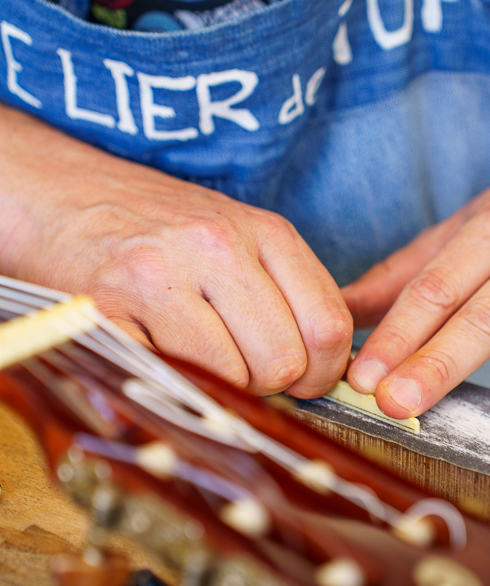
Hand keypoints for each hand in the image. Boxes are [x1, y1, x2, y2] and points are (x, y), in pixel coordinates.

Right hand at [0, 105, 351, 395]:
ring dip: (219, 389)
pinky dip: (168, 385)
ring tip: (196, 360)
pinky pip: (166, 378)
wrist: (64, 196)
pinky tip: (158, 353)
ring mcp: (159, 275)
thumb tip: (329, 373)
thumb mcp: (239, 238)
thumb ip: (286, 293)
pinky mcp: (108, 308)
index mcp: (264, 231)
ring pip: (230, 378)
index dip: (322, 373)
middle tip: (242, 375)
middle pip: (282, 362)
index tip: (303, 383)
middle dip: (268, 388)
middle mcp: (216, 246)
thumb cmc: (161, 229)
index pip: (328, 325)